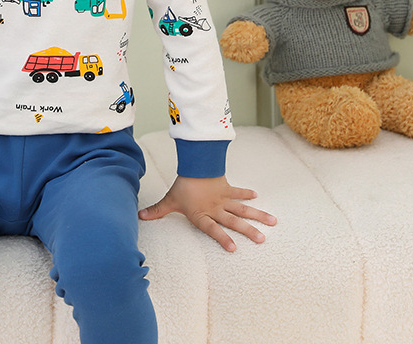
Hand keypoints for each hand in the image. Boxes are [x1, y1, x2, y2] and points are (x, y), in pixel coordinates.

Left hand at [139, 175, 276, 251]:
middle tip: (263, 239)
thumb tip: (140, 217)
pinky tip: (258, 196)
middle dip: (249, 231)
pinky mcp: (227, 188)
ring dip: (257, 215)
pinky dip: (247, 193)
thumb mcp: (169, 200)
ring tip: (272, 222)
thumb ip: (157, 211)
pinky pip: (238, 192)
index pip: (213, 230)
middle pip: (234, 222)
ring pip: (243, 209)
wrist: (193, 164)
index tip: (234, 248)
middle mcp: (215, 209)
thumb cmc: (182, 185)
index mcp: (202, 215)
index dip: (222, 239)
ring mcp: (223, 199)